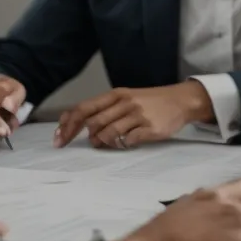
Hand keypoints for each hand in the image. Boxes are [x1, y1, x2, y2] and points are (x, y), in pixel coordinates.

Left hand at [54, 81, 213, 148]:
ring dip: (102, 142)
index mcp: (115, 95)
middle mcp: (124, 103)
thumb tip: (83, 128)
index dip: (68, 124)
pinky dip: (122, 145)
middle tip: (89, 143)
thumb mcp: (126, 98)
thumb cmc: (150, 101)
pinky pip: (128, 141)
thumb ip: (105, 110)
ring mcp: (137, 116)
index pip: (83, 108)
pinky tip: (126, 143)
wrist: (181, 100)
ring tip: (106, 143)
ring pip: (108, 133)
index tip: (59, 139)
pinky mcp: (150, 129)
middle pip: (93, 122)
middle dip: (85, 137)